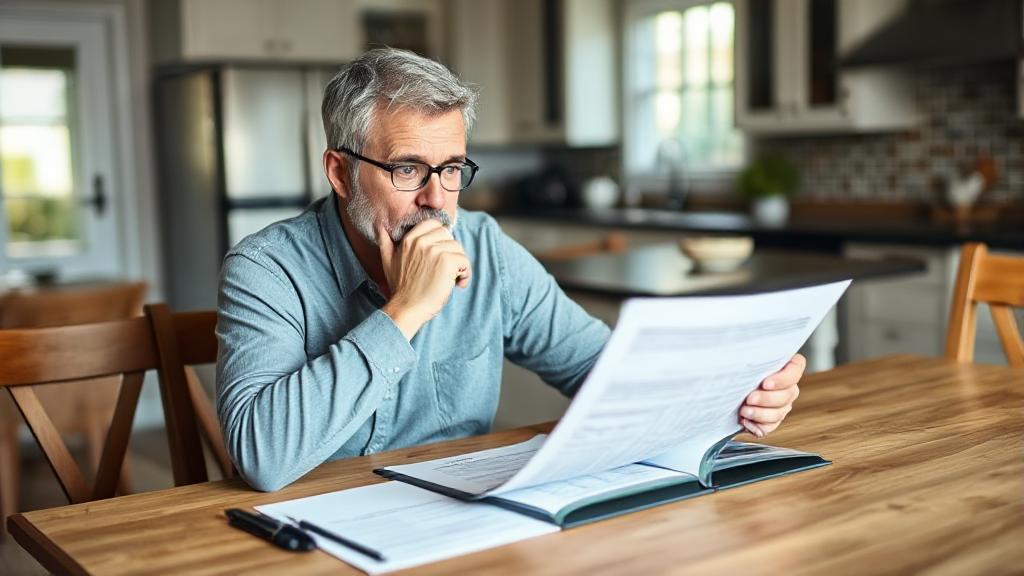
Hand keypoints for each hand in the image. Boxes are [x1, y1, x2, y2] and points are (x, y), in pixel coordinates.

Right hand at [378, 219, 471, 339]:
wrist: (406, 308)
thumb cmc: (399, 288)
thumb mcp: (387, 261)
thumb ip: (385, 241)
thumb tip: (380, 226)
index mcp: (410, 239)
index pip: (434, 225)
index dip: (441, 238)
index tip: (441, 254)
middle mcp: (422, 241)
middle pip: (449, 236)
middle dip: (451, 252)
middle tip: (447, 270)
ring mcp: (435, 251)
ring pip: (459, 249)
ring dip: (460, 265)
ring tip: (452, 279)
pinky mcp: (447, 262)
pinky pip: (465, 261)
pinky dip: (466, 274)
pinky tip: (458, 284)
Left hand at [739, 353, 804, 437]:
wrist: (726, 387)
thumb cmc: (737, 366)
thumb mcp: (745, 355)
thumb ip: (752, 354)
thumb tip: (744, 353)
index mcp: (786, 366)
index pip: (796, 369)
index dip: (783, 379)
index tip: (765, 383)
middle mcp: (788, 386)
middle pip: (788, 394)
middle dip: (766, 399)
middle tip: (749, 398)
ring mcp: (782, 404)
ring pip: (779, 413)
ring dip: (760, 414)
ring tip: (744, 411)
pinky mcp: (771, 419)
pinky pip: (770, 427)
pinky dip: (757, 426)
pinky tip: (746, 421)